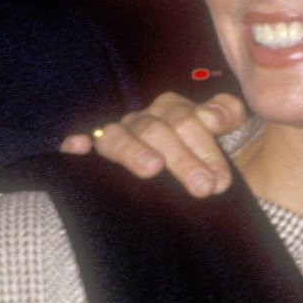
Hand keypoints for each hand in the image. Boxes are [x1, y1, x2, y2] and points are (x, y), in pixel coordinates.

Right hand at [58, 90, 247, 196]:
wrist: (178, 189)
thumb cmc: (200, 162)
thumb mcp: (219, 137)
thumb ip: (225, 115)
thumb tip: (215, 114)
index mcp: (172, 112)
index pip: (187, 119)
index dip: (205, 148)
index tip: (220, 181)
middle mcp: (143, 121)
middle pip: (157, 130)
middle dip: (182, 158)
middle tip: (203, 187)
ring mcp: (116, 137)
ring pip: (118, 135)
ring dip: (134, 151)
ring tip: (152, 168)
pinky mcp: (92, 154)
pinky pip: (81, 144)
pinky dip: (77, 143)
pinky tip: (77, 146)